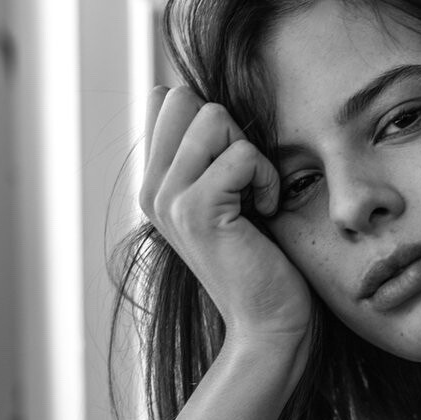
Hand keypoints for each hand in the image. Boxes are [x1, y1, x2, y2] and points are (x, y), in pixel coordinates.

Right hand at [140, 87, 312, 356]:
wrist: (267, 323)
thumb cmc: (262, 262)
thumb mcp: (231, 199)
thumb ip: (211, 155)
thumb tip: (198, 96)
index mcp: (156, 183)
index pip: (168, 100)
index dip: (215, 121)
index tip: (233, 172)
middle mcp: (153, 189)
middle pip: (187, 98)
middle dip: (231, 129)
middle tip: (245, 181)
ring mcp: (169, 199)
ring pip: (213, 116)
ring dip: (250, 152)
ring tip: (255, 196)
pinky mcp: (196, 210)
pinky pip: (241, 154)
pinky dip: (266, 178)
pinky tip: (265, 211)